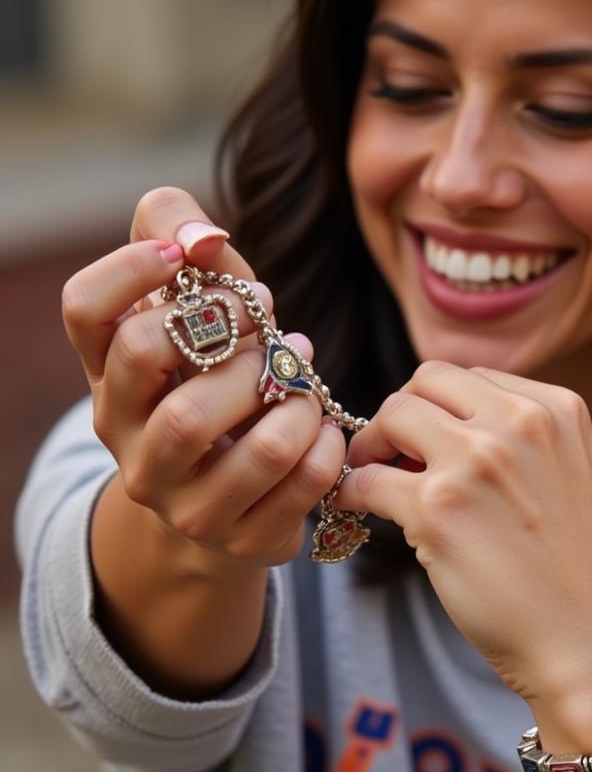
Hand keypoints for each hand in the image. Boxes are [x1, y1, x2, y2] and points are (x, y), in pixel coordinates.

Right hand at [61, 186, 345, 569]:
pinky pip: (299, 485)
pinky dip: (326, 448)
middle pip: (161, 372)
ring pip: (246, 445)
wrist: (221, 511)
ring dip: (294, 403)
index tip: (186, 255)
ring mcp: (181, 499)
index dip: (131, 270)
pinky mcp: (239, 538)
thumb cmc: (216, 397)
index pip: (86, 312)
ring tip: (304, 386)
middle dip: (230, 336)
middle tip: (270, 332)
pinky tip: (325, 431)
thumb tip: (202, 233)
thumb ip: (190, 261)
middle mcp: (130, 442)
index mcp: (111, 381)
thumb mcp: (198, 332)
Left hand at [338, 360, 591, 712]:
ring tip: (374, 483)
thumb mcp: (570, 479)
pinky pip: (368, 478)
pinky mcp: (437, 509)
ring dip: (373, 447)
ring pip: (392, 415)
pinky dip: (355, 492)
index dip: (439, 408)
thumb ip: (520, 444)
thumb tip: (440, 435)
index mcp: (557, 409)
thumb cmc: (581, 578)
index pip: (471, 378)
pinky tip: (362, 513)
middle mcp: (519, 421)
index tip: (427, 441)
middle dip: (403, 416)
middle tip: (389, 456)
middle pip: (426, 382)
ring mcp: (477, 461)